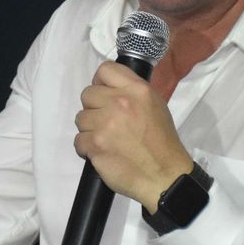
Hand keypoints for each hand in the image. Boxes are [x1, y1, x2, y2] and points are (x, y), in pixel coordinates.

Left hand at [73, 61, 192, 212]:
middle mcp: (119, 103)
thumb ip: (131, 91)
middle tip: (107, 122)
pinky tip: (102, 152)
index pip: (105, 70)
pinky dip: (87, 148)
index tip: (104, 95)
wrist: (164, 175)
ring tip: (106, 139)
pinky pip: (79, 140)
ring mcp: (105, 124)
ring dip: (90, 129)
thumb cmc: (162, 141)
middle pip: (87, 94)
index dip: (101, 83)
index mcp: (137, 90)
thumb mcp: (155, 105)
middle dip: (94, 108)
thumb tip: (109, 88)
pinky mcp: (96, 145)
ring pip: (81, 118)